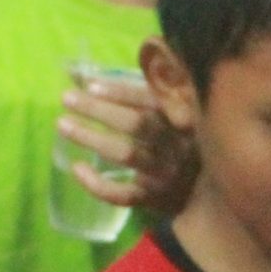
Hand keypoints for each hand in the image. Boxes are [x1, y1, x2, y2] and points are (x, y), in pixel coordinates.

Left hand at [60, 72, 196, 216]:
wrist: (208, 191)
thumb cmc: (184, 142)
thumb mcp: (174, 113)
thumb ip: (142, 92)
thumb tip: (85, 72)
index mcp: (186, 118)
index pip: (151, 101)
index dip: (120, 92)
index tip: (91, 84)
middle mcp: (178, 145)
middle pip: (136, 124)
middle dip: (99, 110)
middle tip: (67, 98)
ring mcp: (167, 174)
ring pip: (126, 154)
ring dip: (92, 138)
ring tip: (62, 124)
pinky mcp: (155, 199)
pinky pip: (122, 194)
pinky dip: (97, 184)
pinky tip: (77, 168)